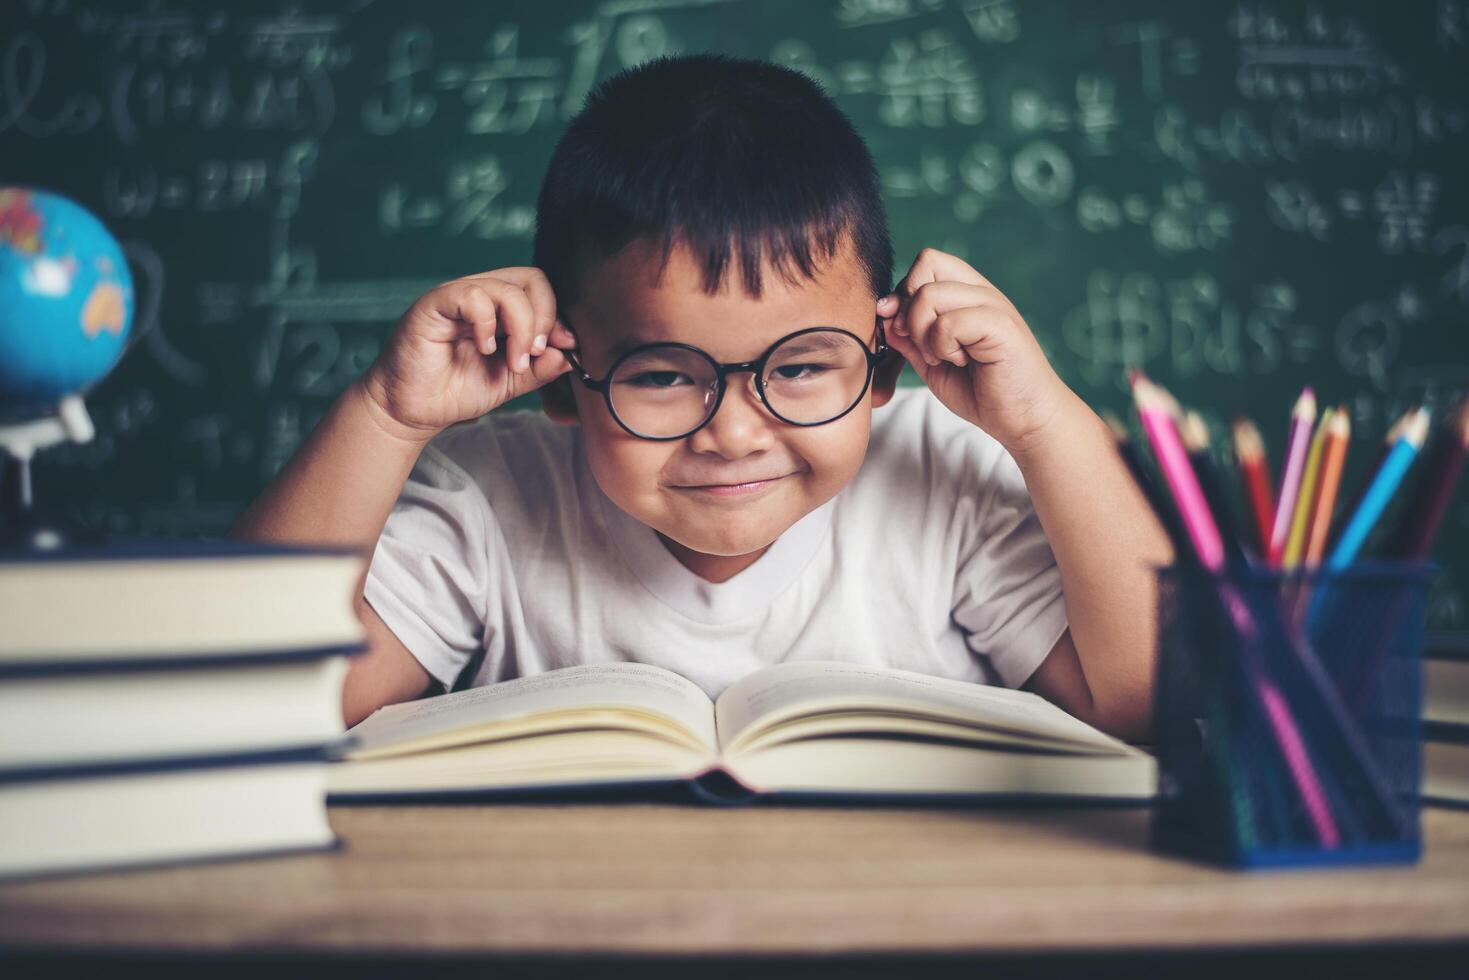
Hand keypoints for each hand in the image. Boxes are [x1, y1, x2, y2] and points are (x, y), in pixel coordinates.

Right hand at [360, 267, 574, 442]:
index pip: (542, 291)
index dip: (558, 318)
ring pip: (507, 289)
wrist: (412, 410)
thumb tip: (570, 352)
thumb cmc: (456, 391)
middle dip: (545, 317)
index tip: (564, 348)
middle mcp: (482, 296)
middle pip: (532, 278)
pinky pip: (472, 296)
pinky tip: (483, 349)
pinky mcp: (435, 304)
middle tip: (535, 354)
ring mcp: (458, 296)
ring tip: (513, 363)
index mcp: (501, 309)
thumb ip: (540, 368)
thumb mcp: (511, 381)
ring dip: (521, 329)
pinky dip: (487, 325)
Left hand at [877, 248, 1070, 454]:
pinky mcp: (1001, 326)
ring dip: (924, 332)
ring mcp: (993, 305)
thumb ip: (909, 337)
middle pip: (925, 263)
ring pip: (930, 294)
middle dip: (909, 308)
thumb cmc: (982, 392)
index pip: (925, 262)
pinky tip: (960, 361)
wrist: (1024, 420)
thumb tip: (883, 313)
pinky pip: (949, 322)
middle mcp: (982, 292)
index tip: (902, 331)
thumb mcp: (932, 362)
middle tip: (924, 345)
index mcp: (968, 295)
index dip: (903, 293)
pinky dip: (942, 346)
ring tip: (944, 357)